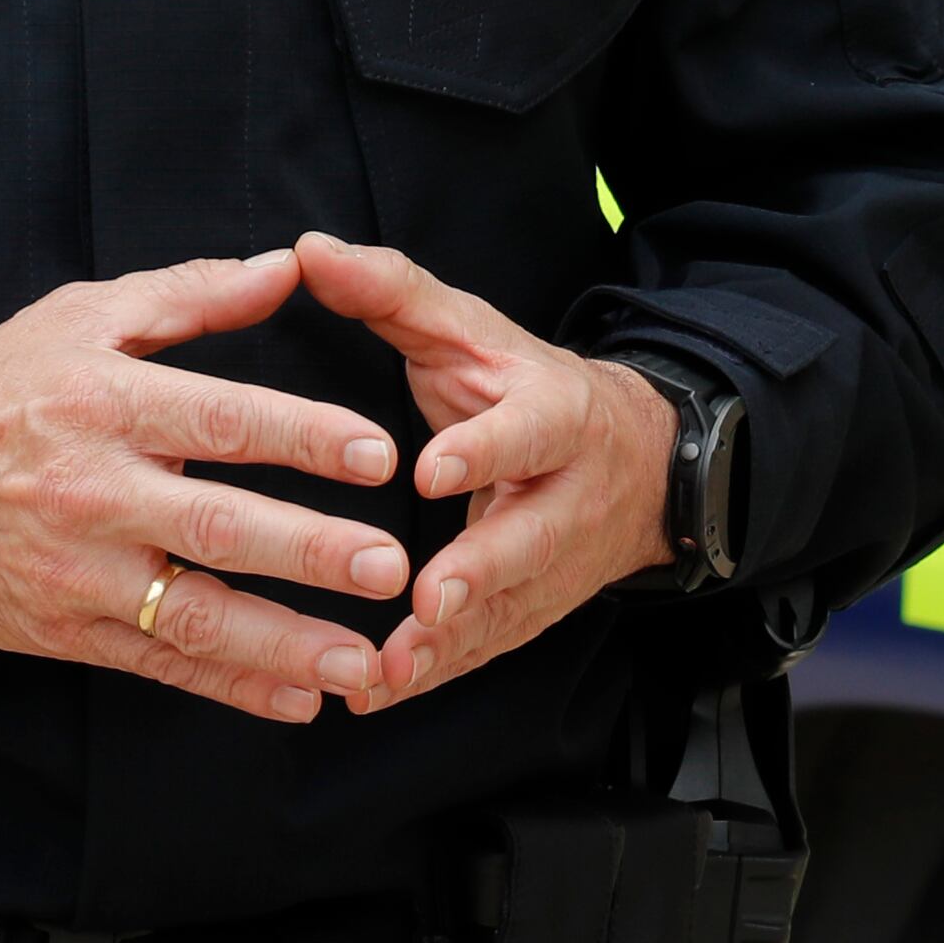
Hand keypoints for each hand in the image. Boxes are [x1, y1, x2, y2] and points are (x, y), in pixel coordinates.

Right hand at [0, 249, 414, 722]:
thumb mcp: (78, 316)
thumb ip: (189, 294)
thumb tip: (286, 268)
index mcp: (104, 401)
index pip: (220, 419)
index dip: (303, 436)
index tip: (378, 455)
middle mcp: (94, 489)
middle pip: (216, 522)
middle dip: (308, 549)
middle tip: (389, 566)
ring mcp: (79, 569)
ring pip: (196, 612)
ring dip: (284, 641)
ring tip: (362, 660)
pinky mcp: (67, 629)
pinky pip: (161, 662)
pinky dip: (230, 685)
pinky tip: (296, 698)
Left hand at [293, 232, 678, 712]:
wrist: (634, 462)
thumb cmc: (523, 385)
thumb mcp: (471, 329)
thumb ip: (391, 291)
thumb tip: (310, 250)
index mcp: (555, 414)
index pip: (527, 432)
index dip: (484, 452)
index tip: (431, 472)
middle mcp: (566, 495)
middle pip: (530, 539)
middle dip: (480, 574)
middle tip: (426, 602)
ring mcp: (556, 563)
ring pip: (508, 609)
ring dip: (449, 644)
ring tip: (385, 670)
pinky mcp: (534, 611)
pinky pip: (485, 649)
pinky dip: (434, 675)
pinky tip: (375, 692)